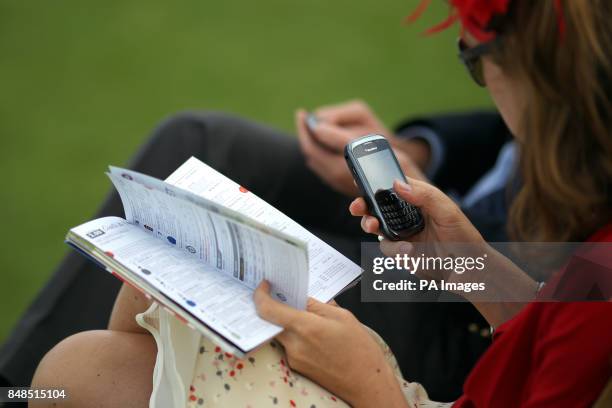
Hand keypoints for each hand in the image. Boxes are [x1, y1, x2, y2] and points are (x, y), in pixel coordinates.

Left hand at [254, 281, 406, 407]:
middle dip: (274, 306)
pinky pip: (289, 344)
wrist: (367, 384)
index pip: (268, 310)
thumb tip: (299, 297)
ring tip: (303, 312)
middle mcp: (295, 345)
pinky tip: (311, 331)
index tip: (264, 285)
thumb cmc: (360, 350)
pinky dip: (294, 334)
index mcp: (306, 328)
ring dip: (286, 320)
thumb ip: (316, 306)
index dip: (261, 295)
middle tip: (284, 294)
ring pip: (280, 332)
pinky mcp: (297, 367)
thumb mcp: (342, 317)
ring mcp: (294, 358)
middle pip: (270, 321)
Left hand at [296, 100, 424, 195]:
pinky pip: (322, 165)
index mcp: (341, 168)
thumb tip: (318, 128)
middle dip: (305, 133)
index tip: (303, 113)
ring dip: (311, 141)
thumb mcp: (376, 146)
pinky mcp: (342, 184)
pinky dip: (319, 150)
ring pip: (315, 160)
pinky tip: (324, 138)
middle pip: (310, 153)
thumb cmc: (398, 165)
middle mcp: (336, 178)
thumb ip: (342, 137)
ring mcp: (338, 182)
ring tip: (312, 124)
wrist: (411, 190)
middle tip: (304, 116)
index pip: (312, 146)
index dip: (305, 129)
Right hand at [349, 178, 536, 325]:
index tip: (363, 182)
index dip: (376, 183)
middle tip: (357, 207)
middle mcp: (407, 216)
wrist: (470, 272)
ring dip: (370, 224)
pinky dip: (394, 249)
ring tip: (373, 226)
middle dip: (363, 205)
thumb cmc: (464, 238)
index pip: (393, 187)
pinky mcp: (401, 253)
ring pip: (376, 227)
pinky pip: (386, 248)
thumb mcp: (448, 211)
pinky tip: (408, 250)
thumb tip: (398, 184)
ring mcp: (402, 234)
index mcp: (418, 200)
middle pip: (378, 206)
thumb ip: (424, 195)